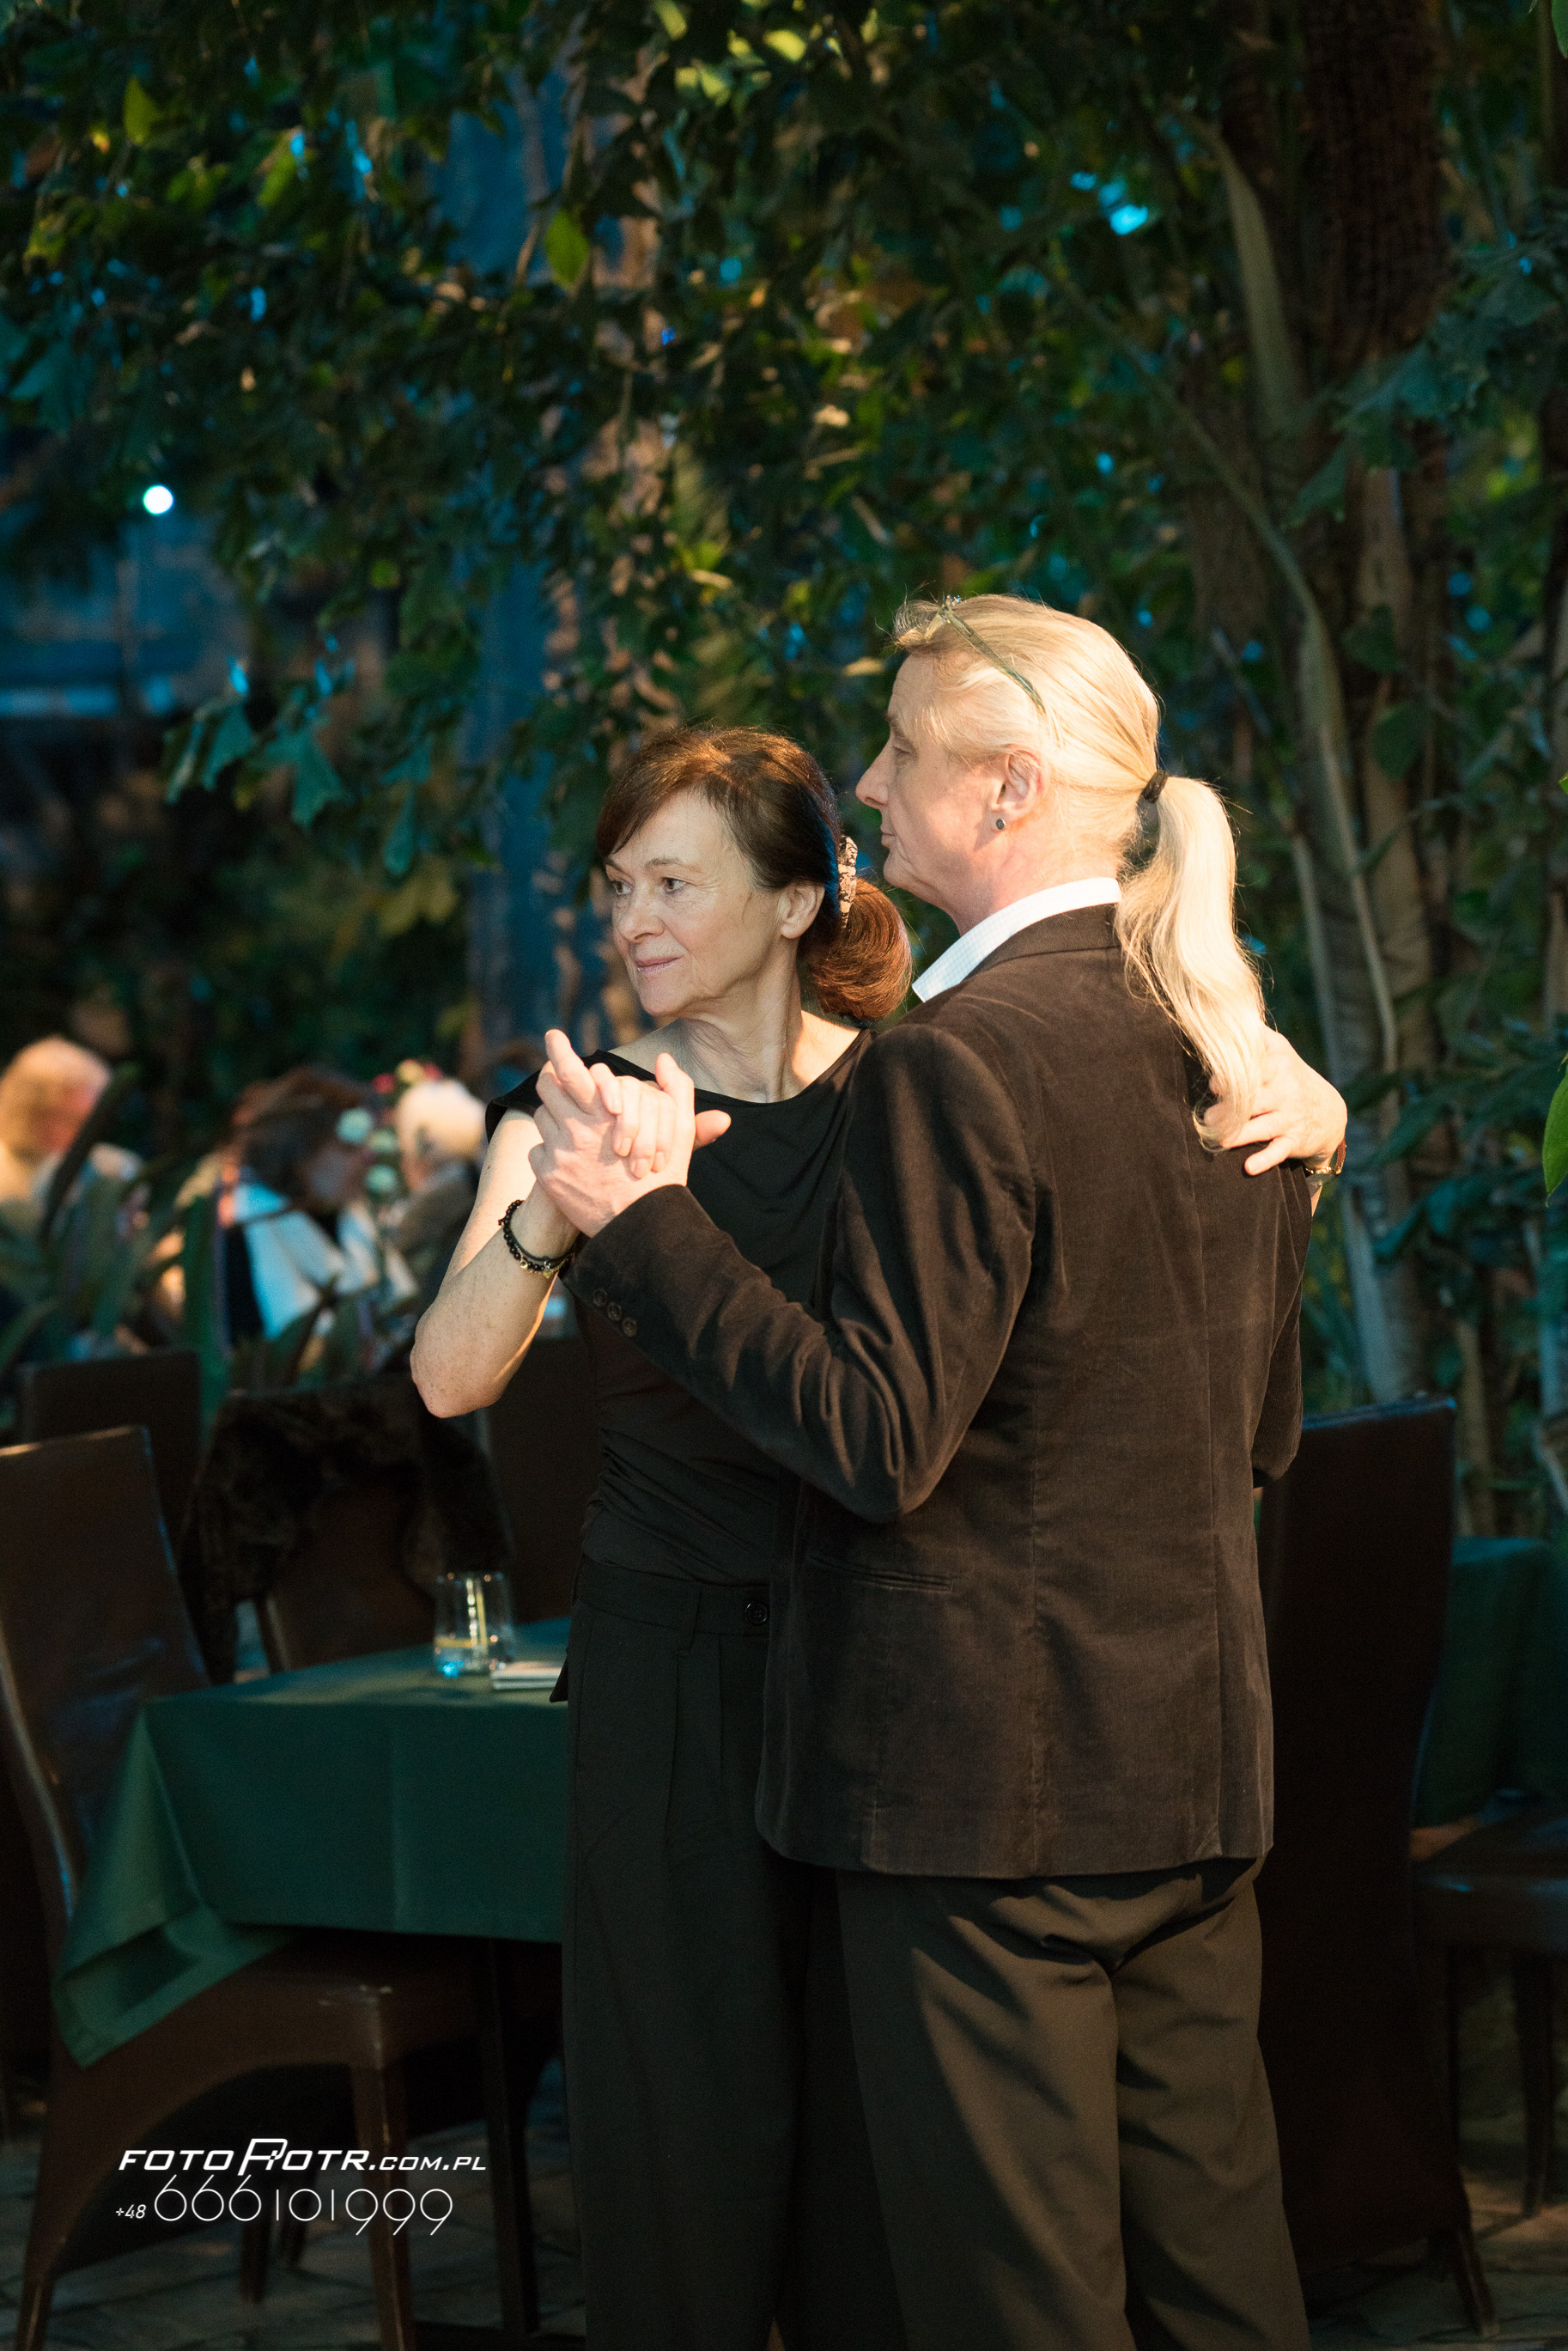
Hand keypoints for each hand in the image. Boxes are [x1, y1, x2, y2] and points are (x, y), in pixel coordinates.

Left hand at [528, 1031, 730, 1236]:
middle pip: (547, 1088)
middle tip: (555, 1080)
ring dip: (554, 1118)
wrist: (642, 1227)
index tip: (553, 1036)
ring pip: (542, 1118)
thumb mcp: (680, 1131)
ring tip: (571, 1129)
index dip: (559, 1050)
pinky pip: (538, 1151)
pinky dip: (549, 1152)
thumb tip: (664, 1059)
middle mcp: (577, 1127)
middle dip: (551, 1080)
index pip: (571, 1070)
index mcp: (606, 1112)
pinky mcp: (549, 1175)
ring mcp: (560, 1152)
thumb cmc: (663, 1178)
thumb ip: (678, 1089)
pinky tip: (566, 1160)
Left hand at [1212, 1028, 1347, 1175]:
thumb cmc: (1290, 1077)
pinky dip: (1265, 1160)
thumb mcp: (1279, 1051)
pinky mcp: (1294, 1141)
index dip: (1234, 1078)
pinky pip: (1279, 1151)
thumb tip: (1226, 1010)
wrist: (1329, 1112)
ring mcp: (1290, 1117)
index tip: (1215, 1085)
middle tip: (1210, 1116)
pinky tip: (1248, 1167)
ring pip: (1264, 1126)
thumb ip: (1255, 1035)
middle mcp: (1285, 1092)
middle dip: (1233, 1109)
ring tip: (1220, 1139)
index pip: (1256, 1070)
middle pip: (1255, 1100)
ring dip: (1241, 1134)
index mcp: (1278, 1067)